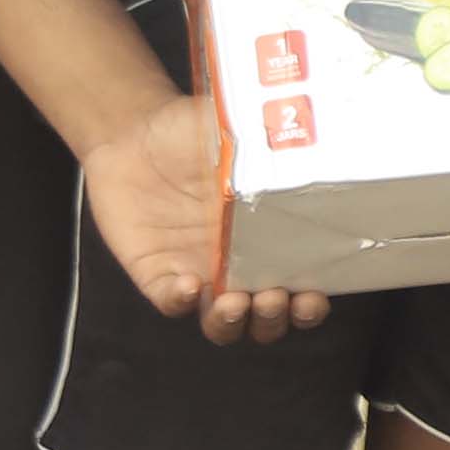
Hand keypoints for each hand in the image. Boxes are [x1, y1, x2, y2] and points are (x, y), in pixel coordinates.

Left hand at [81, 106, 328, 345]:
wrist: (134, 132)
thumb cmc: (191, 133)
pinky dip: (181, 302)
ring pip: (221, 324)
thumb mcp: (241, 133)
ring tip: (236, 302)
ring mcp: (197, 274)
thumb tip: (313, 126)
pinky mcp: (157, 274)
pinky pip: (171, 303)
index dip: (309, 305)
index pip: (298, 290)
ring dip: (233, 323)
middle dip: (274, 320)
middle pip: (264, 320)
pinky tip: (189, 285)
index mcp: (266, 242)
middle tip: (276, 297)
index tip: (315, 294)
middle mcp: (235, 267)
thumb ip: (275, 138)